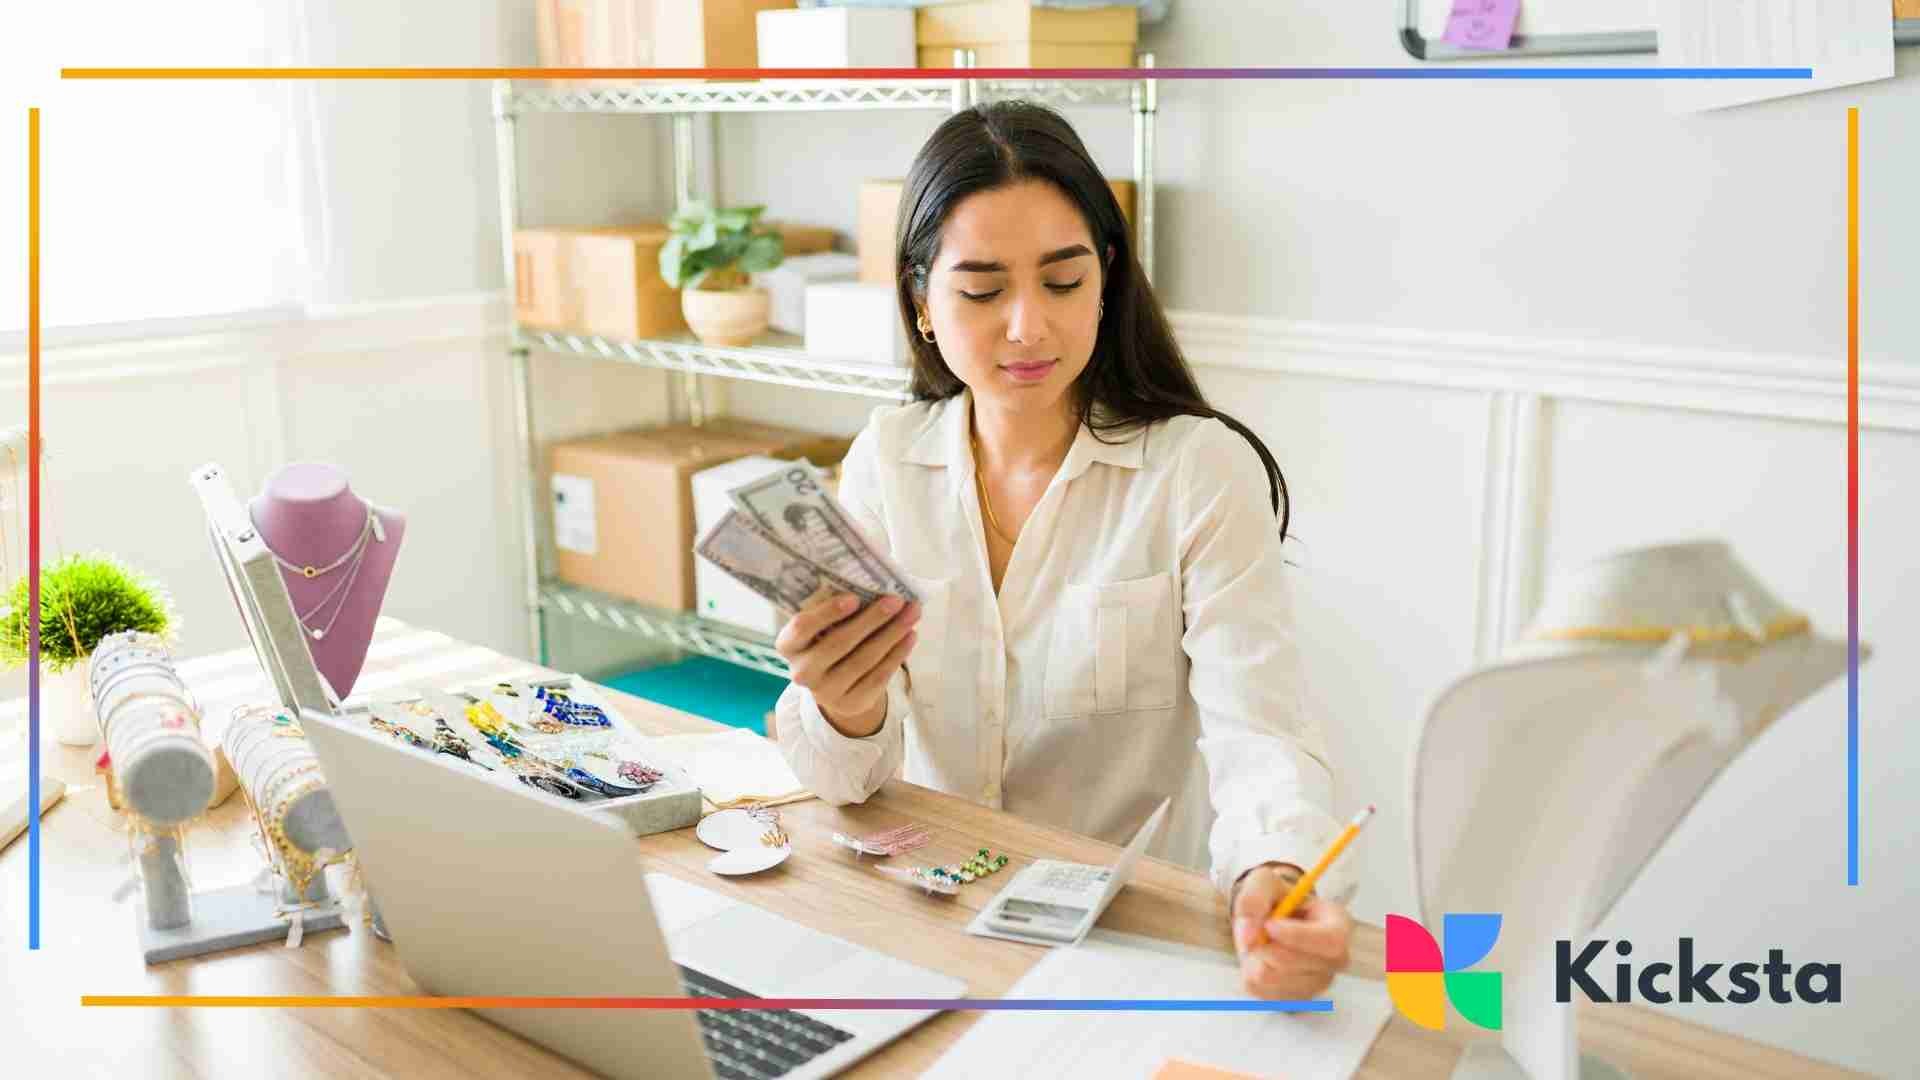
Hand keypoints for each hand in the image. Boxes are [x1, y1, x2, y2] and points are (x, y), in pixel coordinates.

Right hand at [774, 589, 919, 732]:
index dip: (828, 612)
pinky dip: (897, 653)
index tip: (854, 598)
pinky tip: (911, 635)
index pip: (803, 626)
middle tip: (896, 600)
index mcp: (789, 644)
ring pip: (863, 659)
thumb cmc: (828, 641)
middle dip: (871, 619)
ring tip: (911, 613)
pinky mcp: (851, 702)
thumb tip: (873, 585)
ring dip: (891, 633)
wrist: (834, 686)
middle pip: (839, 643)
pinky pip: (878, 676)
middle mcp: (802, 671)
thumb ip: (836, 608)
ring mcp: (826, 691)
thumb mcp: (822, 627)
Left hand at [1230, 863, 1353, 999]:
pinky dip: (1250, 972)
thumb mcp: (1264, 883)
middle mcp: (1335, 960)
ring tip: (1261, 943)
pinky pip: (1261, 992)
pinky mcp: (1295, 1000)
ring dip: (1255, 958)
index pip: (1330, 941)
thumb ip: (1254, 899)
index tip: (1270, 925)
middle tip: (1256, 929)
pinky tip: (1260, 958)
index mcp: (1338, 925)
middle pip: (1296, 963)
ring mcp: (1316, 984)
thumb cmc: (1277, 899)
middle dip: (1266, 946)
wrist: (1273, 921)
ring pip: (1273, 979)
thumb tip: (1248, 936)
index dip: (1297, 936)